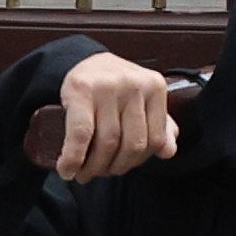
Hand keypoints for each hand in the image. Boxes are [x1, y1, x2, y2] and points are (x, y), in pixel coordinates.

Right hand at [52, 52, 183, 177]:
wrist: (83, 61)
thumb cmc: (116, 87)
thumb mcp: (143, 100)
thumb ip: (159, 124)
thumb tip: (168, 151)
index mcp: (155, 87)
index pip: (155, 140)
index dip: (137, 162)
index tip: (121, 168)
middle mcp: (134, 84)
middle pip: (132, 144)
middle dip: (115, 167)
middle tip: (100, 173)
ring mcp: (108, 86)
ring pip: (108, 143)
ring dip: (94, 167)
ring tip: (83, 174)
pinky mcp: (81, 90)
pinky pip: (82, 134)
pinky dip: (74, 157)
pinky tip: (67, 169)